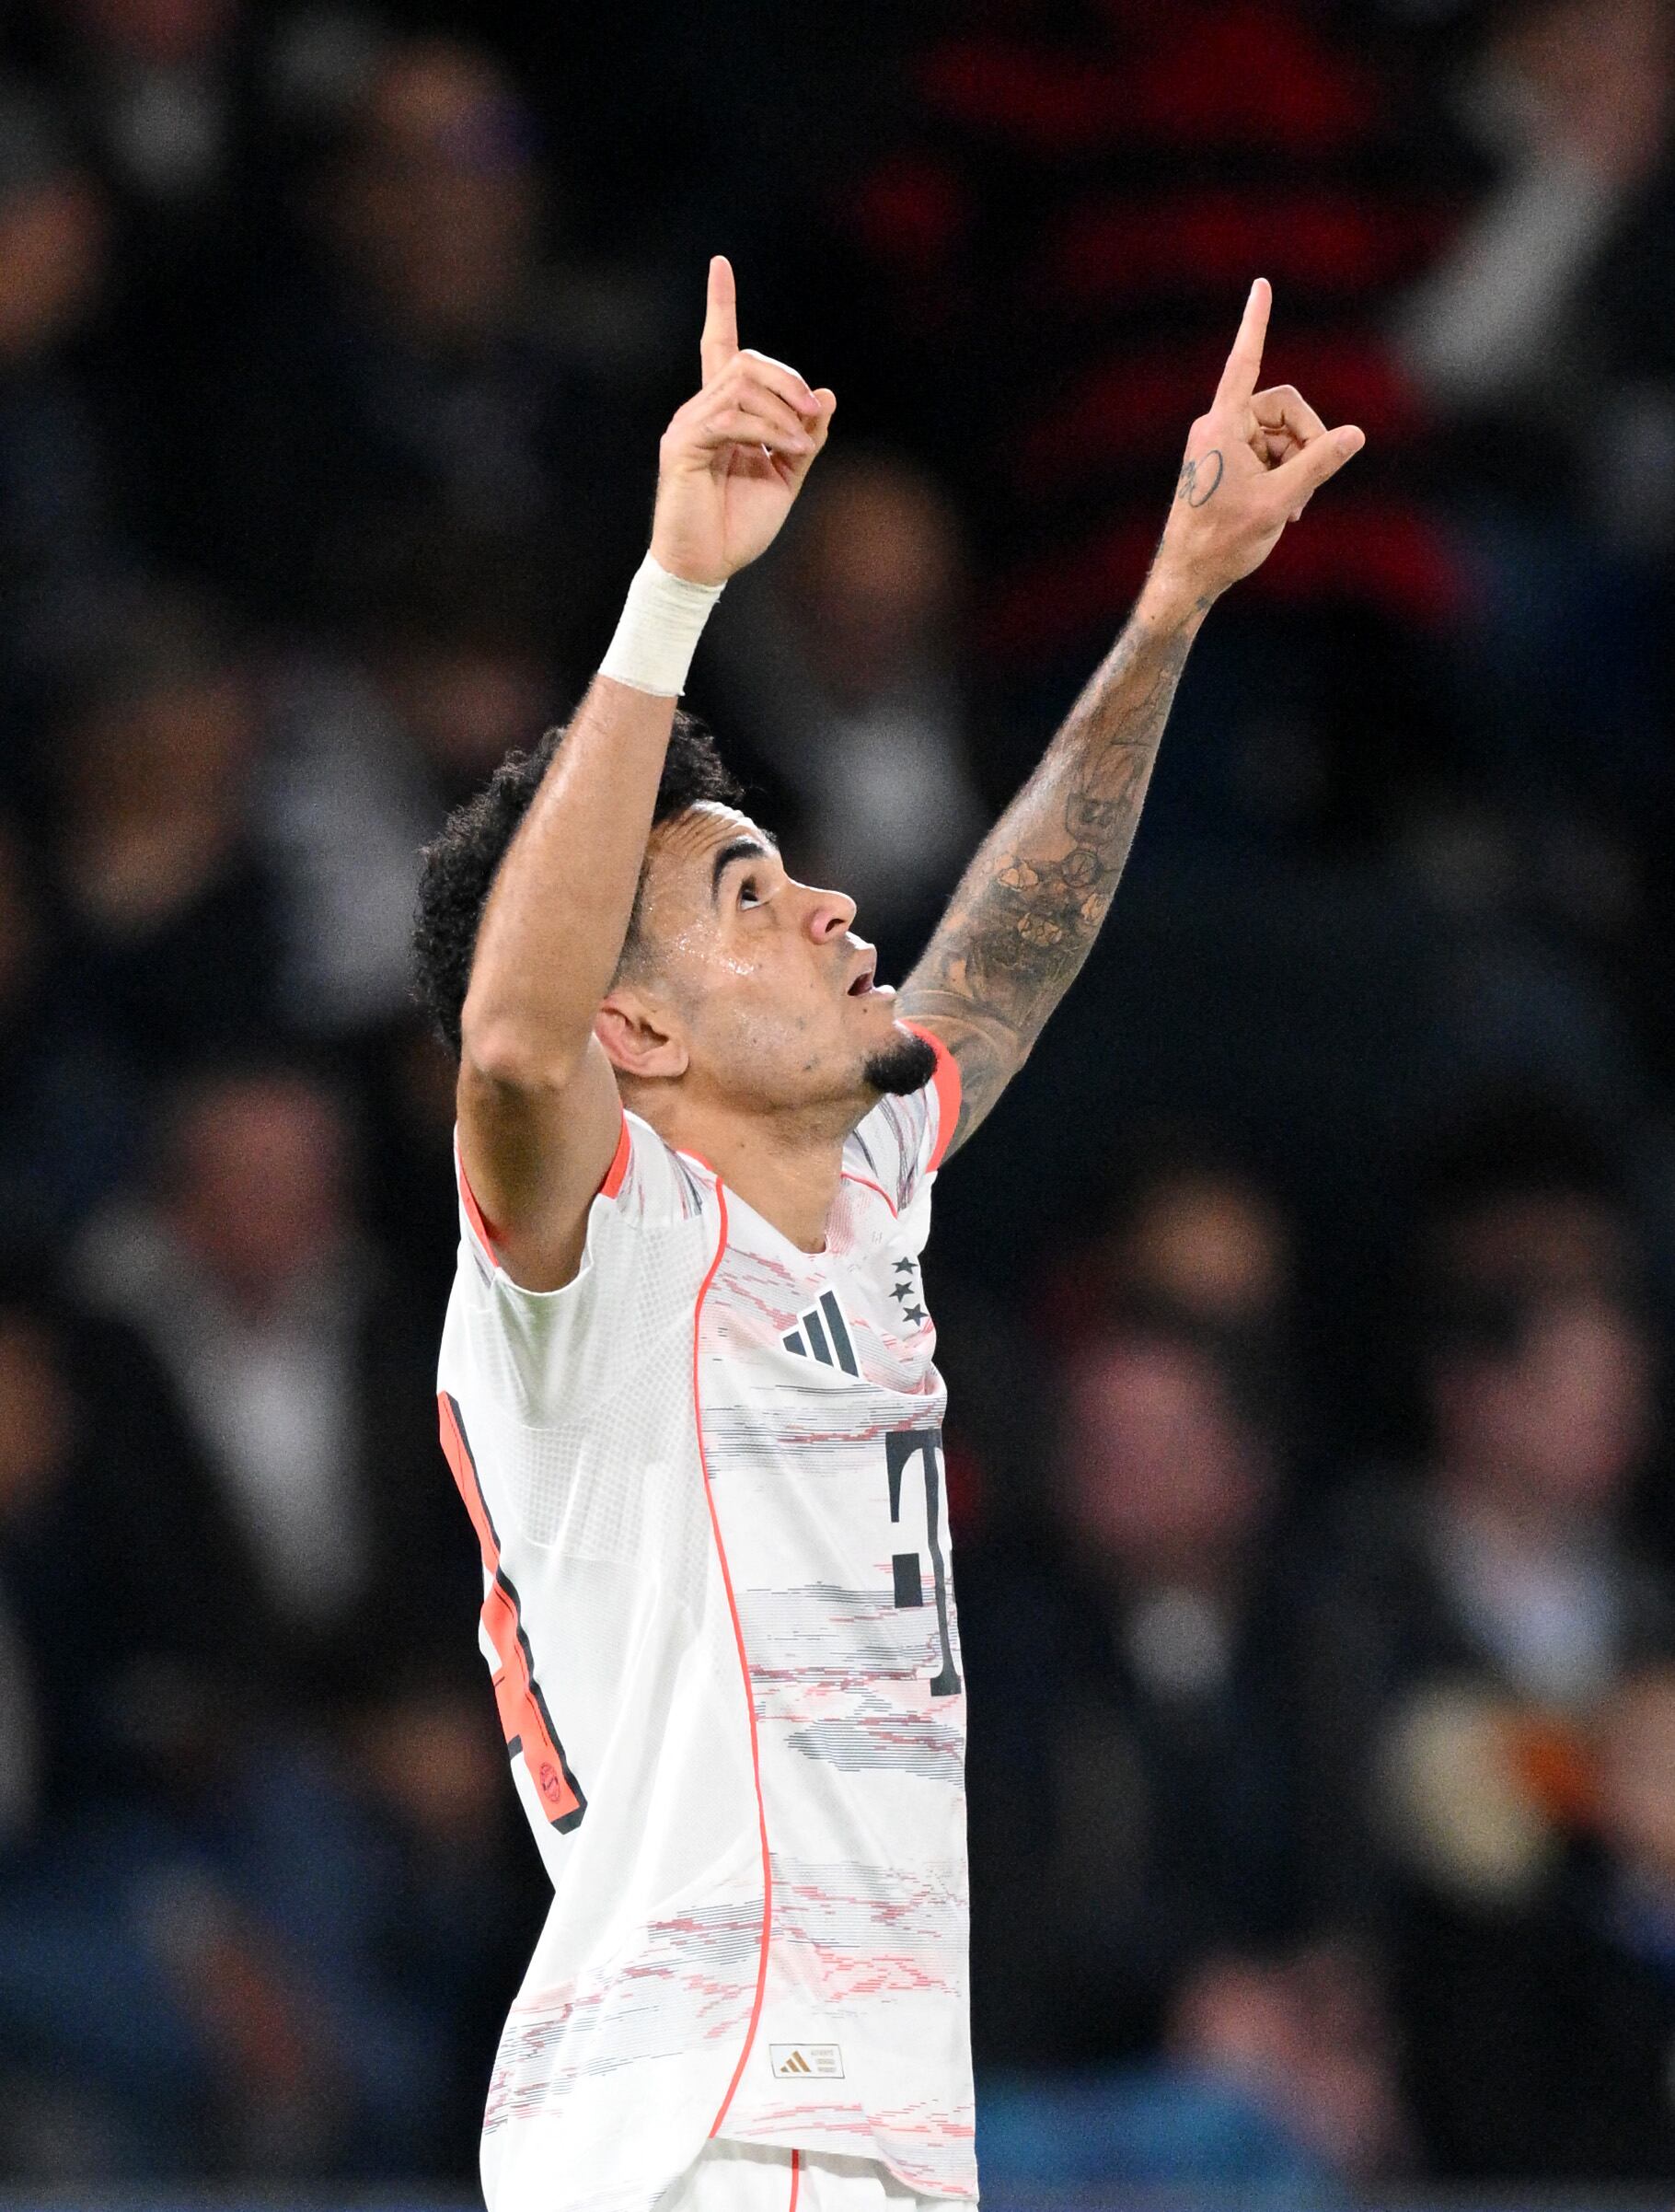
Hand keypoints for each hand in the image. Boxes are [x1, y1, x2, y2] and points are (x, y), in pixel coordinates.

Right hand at [650, 256, 835, 584]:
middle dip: (785, 380)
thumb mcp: (785, 476)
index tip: (720, 264)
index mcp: (724, 413)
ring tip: (798, 442)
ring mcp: (689, 425)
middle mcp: (701, 410)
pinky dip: (765, 429)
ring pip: (740, 383)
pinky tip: (783, 450)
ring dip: (780, 408)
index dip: (720, 305)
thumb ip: (804, 438)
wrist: (706, 568)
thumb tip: (825, 395)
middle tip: (810, 415)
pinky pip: (730, 418)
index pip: (718, 347)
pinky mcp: (683, 447)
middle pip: (745, 360)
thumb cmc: (739, 526)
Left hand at [1147, 280, 1363, 616]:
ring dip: (1298, 465)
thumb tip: (1357, 433)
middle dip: (1306, 441)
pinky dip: (1284, 474)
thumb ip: (1320, 463)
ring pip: (1280, 434)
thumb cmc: (1224, 541)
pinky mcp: (1226, 463)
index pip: (1244, 362)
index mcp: (1222, 426)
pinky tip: (1288, 509)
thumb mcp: (1281, 501)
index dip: (1256, 323)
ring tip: (1296, 508)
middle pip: (1283, 408)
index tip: (1261, 285)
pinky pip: (1268, 453)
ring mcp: (1221, 445)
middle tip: (1311, 486)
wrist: (1188, 578)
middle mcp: (1218, 426)